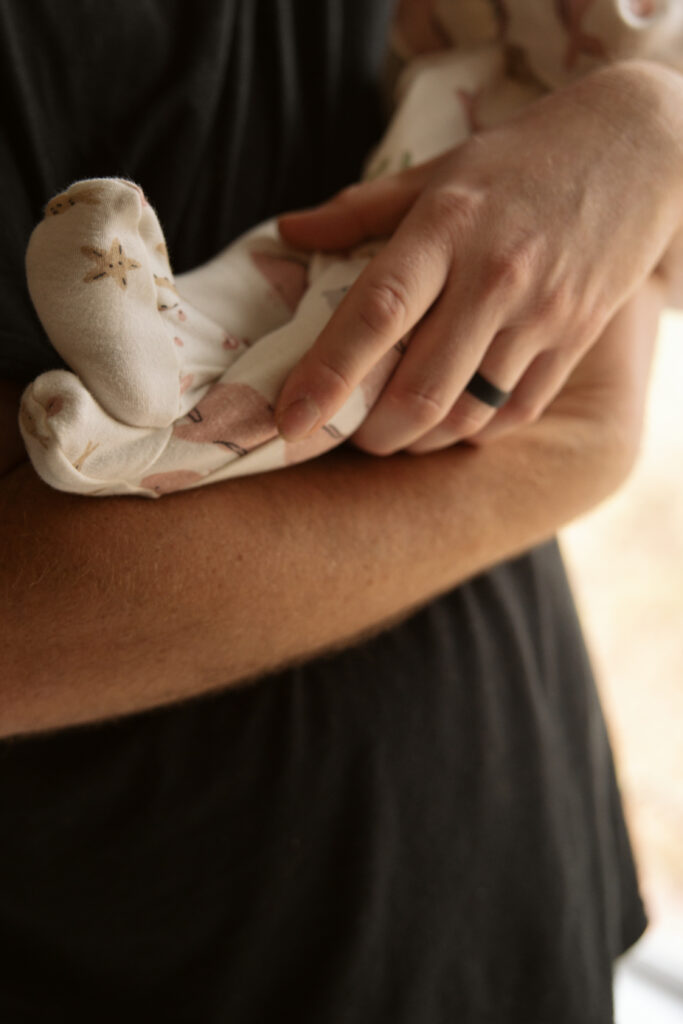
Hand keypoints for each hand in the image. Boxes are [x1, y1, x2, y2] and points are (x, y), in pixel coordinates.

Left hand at [275, 61, 682, 453]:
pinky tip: (452, 419)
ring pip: (468, 414)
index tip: (287, 423)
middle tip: (348, 436)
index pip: (375, 314)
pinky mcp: (576, 337)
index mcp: (447, 226)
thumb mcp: (437, 170)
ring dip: (420, 440)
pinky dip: (474, 430)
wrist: (637, 144)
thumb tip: (288, 233)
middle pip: (421, 390)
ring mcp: (543, 312)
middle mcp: (495, 275)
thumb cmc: (521, 159)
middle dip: (372, 434)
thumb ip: (359, 211)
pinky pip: (515, 411)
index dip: (326, 376)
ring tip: (397, 432)